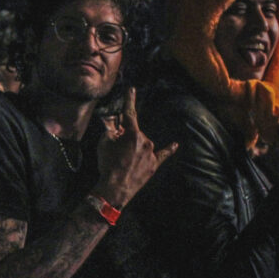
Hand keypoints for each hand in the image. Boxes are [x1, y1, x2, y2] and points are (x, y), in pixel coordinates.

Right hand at [94, 87, 177, 206]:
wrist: (115, 188)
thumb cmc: (108, 164)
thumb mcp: (103, 143)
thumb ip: (110, 130)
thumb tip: (113, 123)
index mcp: (133, 133)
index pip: (129, 113)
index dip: (129, 100)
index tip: (132, 89)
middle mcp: (145, 140)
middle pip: (134, 133)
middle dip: (125, 137)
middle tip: (114, 149)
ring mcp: (151, 153)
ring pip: (142, 144)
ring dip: (134, 147)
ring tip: (121, 161)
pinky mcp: (154, 164)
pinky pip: (162, 154)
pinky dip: (168, 149)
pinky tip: (175, 144)